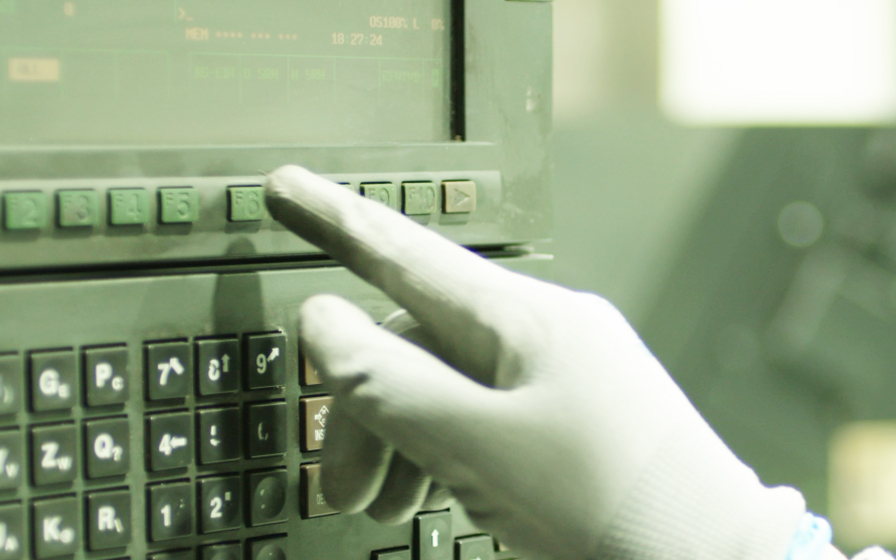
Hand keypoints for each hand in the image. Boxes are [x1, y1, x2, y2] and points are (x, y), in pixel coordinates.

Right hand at [264, 165, 807, 559]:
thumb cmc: (613, 510)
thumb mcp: (478, 447)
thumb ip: (391, 384)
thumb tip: (324, 322)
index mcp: (525, 320)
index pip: (404, 253)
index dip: (333, 221)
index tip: (282, 190)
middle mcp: (549, 335)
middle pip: (419, 341)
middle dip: (365, 408)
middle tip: (341, 486)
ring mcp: (570, 379)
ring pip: (452, 386)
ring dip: (403, 441)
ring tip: (387, 507)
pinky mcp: (583, 425)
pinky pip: (490, 417)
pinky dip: (447, 454)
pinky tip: (446, 496)